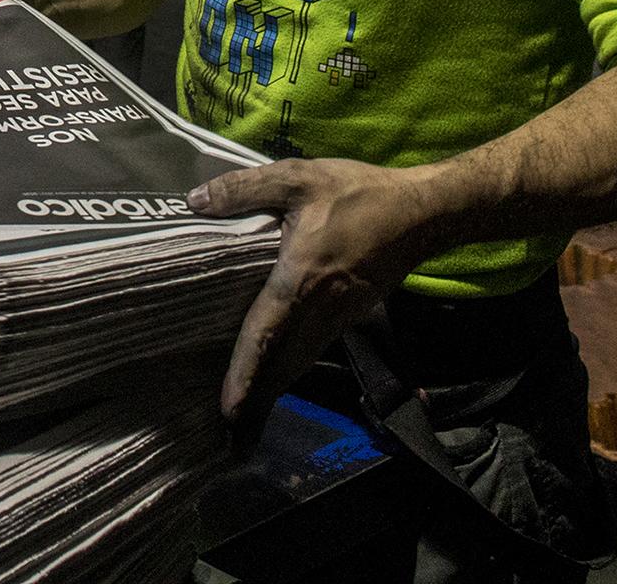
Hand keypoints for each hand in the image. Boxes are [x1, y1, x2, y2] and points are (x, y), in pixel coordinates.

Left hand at [188, 157, 445, 446]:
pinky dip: (292, 370)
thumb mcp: (297, 177)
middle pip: (284, 363)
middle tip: (233, 440)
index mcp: (302, 277)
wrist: (421, 213)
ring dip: (275, 390)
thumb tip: (196, 201)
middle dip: (259, 401)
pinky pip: (314, 350)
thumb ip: (244, 189)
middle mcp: (322, 308)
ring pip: (301, 362)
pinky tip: (277, 378)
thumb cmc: (358, 193)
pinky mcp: (351, 316)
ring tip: (248, 422)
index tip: (230, 408)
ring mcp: (340, 317)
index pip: (266, 333)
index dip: (246, 372)